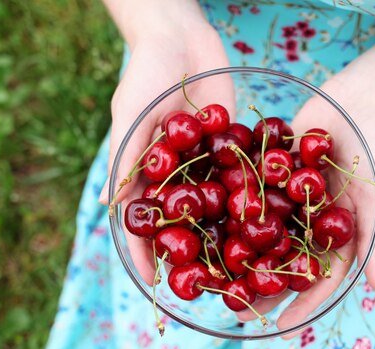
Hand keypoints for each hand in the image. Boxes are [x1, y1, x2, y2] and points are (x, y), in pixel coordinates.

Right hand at [99, 23, 233, 281]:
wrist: (182, 38)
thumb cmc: (145, 76)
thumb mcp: (130, 117)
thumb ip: (123, 159)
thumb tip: (109, 208)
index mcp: (145, 173)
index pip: (143, 222)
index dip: (146, 252)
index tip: (154, 282)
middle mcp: (175, 175)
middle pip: (181, 223)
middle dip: (190, 252)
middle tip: (202, 285)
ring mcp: (203, 165)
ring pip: (212, 207)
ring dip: (222, 234)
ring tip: (237, 266)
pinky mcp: (229, 149)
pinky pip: (238, 177)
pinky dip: (248, 200)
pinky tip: (265, 224)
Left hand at [237, 76, 374, 336]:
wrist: (359, 99)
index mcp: (334, 234)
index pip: (318, 279)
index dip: (301, 304)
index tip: (280, 328)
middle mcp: (307, 222)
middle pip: (282, 262)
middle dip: (262, 287)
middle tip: (238, 312)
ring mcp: (285, 200)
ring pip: (260, 234)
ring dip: (240, 256)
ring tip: (215, 278)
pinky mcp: (268, 176)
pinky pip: (248, 197)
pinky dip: (230, 211)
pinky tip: (205, 226)